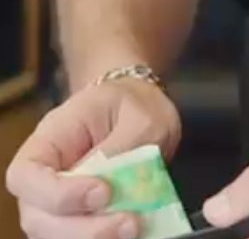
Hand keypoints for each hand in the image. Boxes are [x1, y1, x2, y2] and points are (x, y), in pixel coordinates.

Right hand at [5, 77, 180, 238]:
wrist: (140, 113)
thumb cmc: (133, 106)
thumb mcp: (138, 116)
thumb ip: (122, 149)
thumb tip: (111, 185)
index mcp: (49, 139)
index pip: (25, 175)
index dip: (56, 194)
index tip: (103, 191)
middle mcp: (44, 177)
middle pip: (37, 218)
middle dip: (81, 229)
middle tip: (130, 222)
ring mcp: (56, 204)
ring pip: (54, 236)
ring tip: (134, 227)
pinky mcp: (77, 221)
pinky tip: (133, 232)